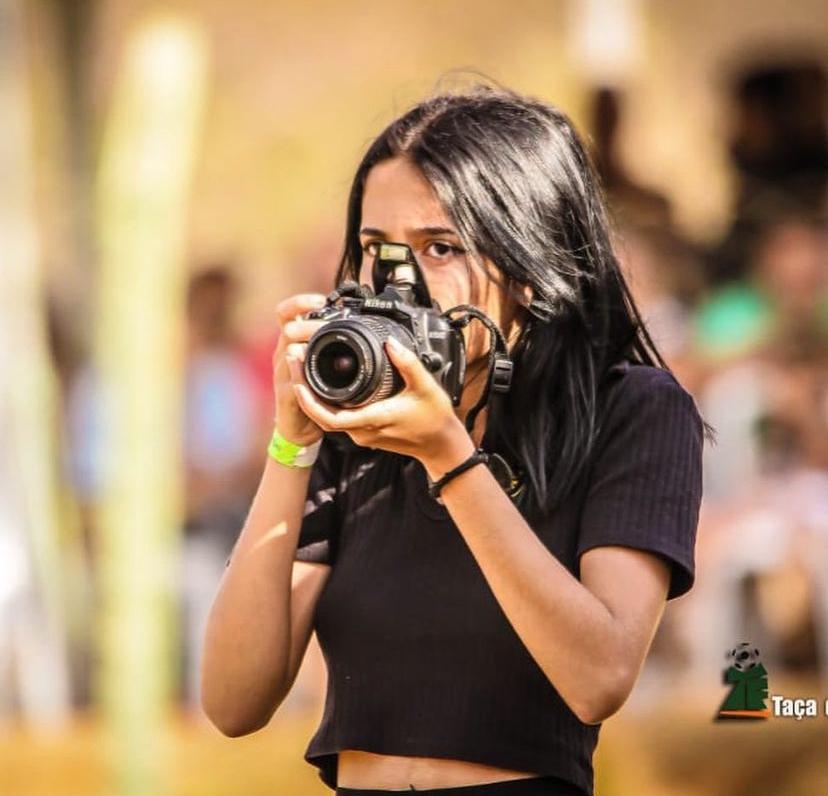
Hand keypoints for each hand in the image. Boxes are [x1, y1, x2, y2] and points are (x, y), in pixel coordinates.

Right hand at [272, 293, 329, 445]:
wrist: (301, 425)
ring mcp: (282, 375)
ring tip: (324, 345)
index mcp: (292, 342)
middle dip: (311, 326)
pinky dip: (303, 376)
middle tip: (330, 327)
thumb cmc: (314, 391)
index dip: (300, 303)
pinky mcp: (286, 396)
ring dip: (306, 347)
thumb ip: (331, 343)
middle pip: (288, 329)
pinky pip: (292, 383)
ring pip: (288, 352)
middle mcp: (283, 354)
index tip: (320, 299)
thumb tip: (357, 320)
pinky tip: (314, 374)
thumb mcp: (323, 362)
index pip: (286, 313)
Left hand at [291, 336, 474, 475]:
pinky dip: (326, 403)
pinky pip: (338, 419)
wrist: (441, 445)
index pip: (330, 416)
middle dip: (303, 391)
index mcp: (375, 419)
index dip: (309, 399)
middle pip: (321, 416)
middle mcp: (363, 430)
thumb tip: (390, 342)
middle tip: (294, 361)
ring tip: (304, 367)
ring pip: (328, 418)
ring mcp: (363, 434)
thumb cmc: (435, 418)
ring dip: (313, 396)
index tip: (298, 375)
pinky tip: (323, 382)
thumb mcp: (425, 386)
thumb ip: (407, 362)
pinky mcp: (365, 433)